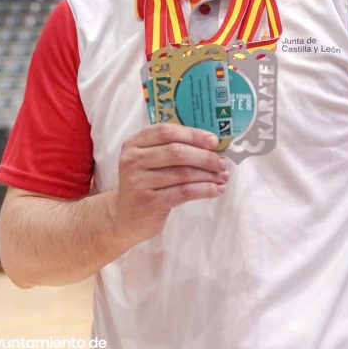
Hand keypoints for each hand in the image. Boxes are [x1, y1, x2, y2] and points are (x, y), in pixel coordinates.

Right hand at [111, 123, 228, 244]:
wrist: (124, 217)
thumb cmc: (145, 183)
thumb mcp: (148, 160)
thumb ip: (170, 148)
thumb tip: (210, 145)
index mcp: (134, 144)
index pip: (166, 132)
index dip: (193, 134)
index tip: (214, 141)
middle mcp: (133, 160)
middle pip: (177, 152)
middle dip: (204, 157)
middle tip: (222, 162)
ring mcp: (140, 182)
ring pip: (183, 173)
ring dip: (208, 175)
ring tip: (223, 177)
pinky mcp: (150, 203)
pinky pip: (184, 192)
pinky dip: (204, 190)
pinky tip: (216, 190)